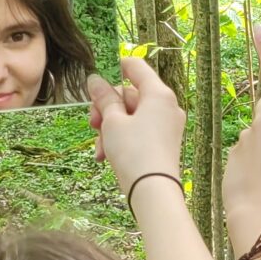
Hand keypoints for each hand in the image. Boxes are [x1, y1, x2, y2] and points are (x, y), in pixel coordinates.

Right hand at [87, 58, 186, 194]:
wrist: (152, 191)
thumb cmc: (133, 152)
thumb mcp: (112, 121)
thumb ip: (104, 98)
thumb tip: (95, 80)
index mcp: (159, 94)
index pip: (136, 67)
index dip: (114, 67)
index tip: (96, 78)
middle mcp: (168, 106)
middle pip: (131, 95)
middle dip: (107, 109)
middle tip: (93, 122)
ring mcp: (167, 126)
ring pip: (131, 116)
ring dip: (110, 128)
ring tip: (99, 147)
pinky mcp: (164, 143)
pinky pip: (139, 132)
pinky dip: (121, 139)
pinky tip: (106, 155)